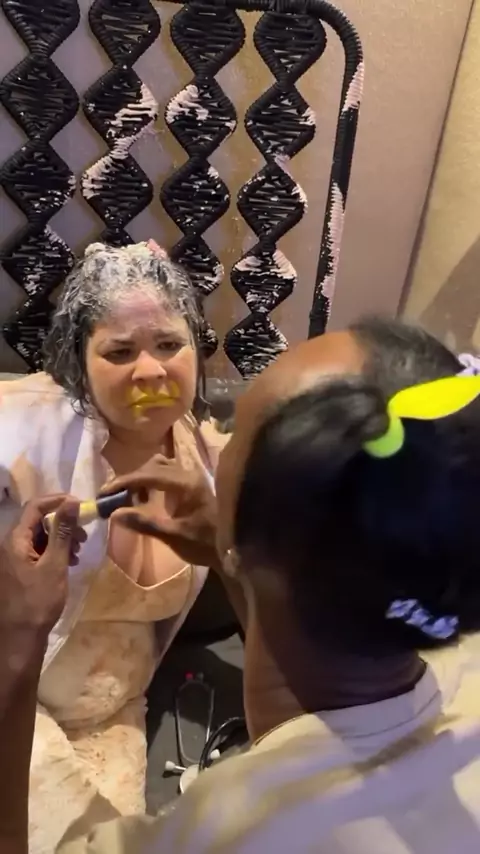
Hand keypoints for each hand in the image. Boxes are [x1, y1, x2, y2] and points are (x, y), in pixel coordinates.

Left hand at [1, 495, 84, 633]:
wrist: (20, 637)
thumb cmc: (38, 601)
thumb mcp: (54, 564)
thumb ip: (62, 532)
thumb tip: (73, 502)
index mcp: (14, 540)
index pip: (34, 506)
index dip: (58, 501)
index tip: (81, 506)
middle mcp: (10, 545)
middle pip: (36, 520)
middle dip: (62, 522)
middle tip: (83, 534)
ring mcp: (13, 558)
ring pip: (38, 535)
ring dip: (60, 537)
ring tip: (79, 551)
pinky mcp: (19, 570)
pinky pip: (37, 550)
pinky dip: (54, 551)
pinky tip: (69, 562)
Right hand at [101, 456, 219, 568]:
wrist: (230, 550)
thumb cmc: (204, 544)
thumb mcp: (173, 536)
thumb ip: (145, 523)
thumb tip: (115, 514)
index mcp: (187, 484)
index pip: (150, 474)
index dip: (125, 481)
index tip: (105, 492)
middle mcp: (189, 474)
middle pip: (153, 465)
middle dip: (131, 479)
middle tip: (113, 496)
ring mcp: (191, 477)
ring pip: (159, 467)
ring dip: (140, 479)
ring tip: (127, 498)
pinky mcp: (190, 484)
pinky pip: (165, 474)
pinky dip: (150, 482)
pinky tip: (144, 498)